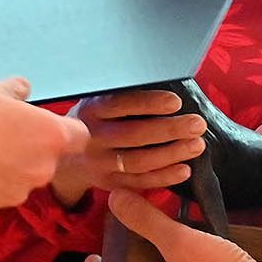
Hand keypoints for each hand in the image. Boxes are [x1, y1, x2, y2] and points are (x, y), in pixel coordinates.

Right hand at [0, 78, 90, 215]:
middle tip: (4, 135)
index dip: (65, 130)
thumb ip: (16, 90)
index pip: (80, 136)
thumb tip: (23, 88)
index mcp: (52, 137)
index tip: (46, 124)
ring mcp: (19, 192)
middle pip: (48, 159)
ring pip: (23, 179)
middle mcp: (43, 169)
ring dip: (10, 169)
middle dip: (32, 150)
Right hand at [50, 89, 196, 206]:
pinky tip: (184, 169)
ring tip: (196, 144)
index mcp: (90, 111)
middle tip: (197, 124)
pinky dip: (163, 177)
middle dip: (170, 130)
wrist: (64, 155)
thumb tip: (162, 78)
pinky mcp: (108, 183)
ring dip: (171, 154)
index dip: (149, 103)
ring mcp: (99, 164)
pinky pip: (138, 183)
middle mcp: (91, 138)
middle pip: (134, 135)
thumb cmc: (92, 119)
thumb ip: (120, 93)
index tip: (175, 102)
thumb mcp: (95, 99)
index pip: (120, 105)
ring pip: (139, 161)